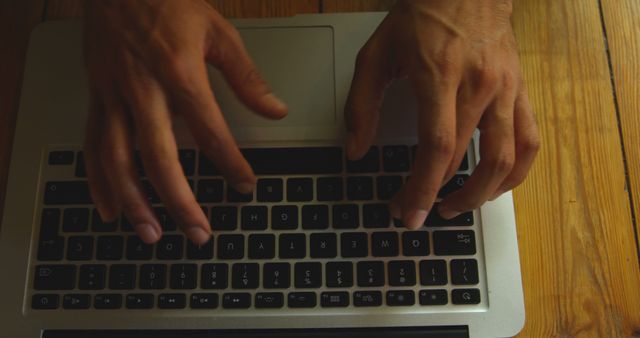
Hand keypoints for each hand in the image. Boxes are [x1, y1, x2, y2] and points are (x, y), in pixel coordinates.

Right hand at [83, 0, 286, 243]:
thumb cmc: (167, 1)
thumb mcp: (218, 32)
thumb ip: (247, 78)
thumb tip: (275, 109)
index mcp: (179, 72)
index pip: (210, 131)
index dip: (231, 163)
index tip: (246, 185)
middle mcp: (143, 89)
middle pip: (159, 157)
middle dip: (179, 201)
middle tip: (197, 231)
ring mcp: (113, 95)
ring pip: (117, 159)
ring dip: (135, 202)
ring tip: (151, 233)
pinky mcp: (96, 96)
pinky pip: (91, 145)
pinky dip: (98, 180)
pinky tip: (109, 207)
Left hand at [345, 0, 538, 228]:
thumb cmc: (421, 16)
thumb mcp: (376, 54)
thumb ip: (361, 105)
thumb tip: (356, 150)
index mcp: (439, 76)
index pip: (436, 146)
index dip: (421, 187)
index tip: (407, 213)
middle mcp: (479, 85)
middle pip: (464, 159)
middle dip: (436, 195)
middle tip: (414, 209)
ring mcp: (506, 90)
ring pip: (506, 159)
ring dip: (479, 194)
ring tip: (454, 207)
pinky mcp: (520, 91)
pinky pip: (529, 141)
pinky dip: (515, 173)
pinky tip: (494, 187)